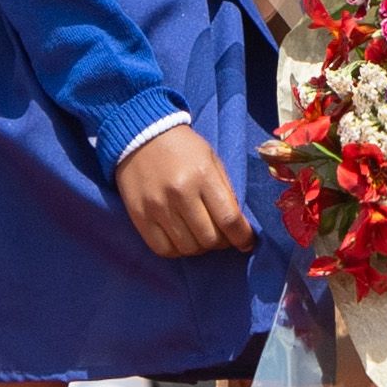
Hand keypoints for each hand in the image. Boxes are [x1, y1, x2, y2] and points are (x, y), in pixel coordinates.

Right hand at [114, 124, 259, 259]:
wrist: (141, 136)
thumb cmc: (183, 148)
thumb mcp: (212, 160)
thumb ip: (226, 192)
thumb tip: (238, 227)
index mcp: (202, 176)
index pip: (229, 219)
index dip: (242, 237)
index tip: (247, 242)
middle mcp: (179, 193)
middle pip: (209, 238)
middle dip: (222, 242)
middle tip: (222, 235)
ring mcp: (157, 207)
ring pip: (188, 248)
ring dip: (200, 247)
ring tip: (201, 235)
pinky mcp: (140, 217)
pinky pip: (163, 249)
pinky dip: (177, 250)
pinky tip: (182, 239)